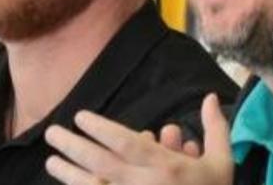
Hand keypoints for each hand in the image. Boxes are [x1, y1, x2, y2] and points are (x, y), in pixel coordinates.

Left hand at [44, 94, 232, 184]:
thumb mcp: (221, 164)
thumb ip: (215, 129)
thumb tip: (208, 97)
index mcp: (167, 167)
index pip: (126, 143)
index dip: (100, 128)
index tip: (80, 116)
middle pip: (101, 163)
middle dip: (73, 146)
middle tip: (52, 133)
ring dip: (68, 174)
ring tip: (50, 162)